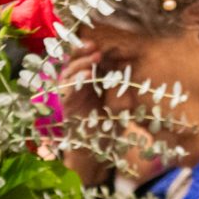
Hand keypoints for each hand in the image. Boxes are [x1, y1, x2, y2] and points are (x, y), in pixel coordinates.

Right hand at [58, 44, 111, 186]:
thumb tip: (133, 83)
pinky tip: (88, 75)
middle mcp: (74, 90)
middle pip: (72, 64)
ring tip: (94, 57)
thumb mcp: (119, 110)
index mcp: (86, 86)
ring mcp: (68, 98)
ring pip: (67, 74)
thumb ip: (123, 97)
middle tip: (94, 46)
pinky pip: (66, 90)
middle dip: (81, 52)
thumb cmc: (106, 130)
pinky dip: (75, 81)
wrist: (95, 153)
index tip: (101, 45)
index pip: (84, 64)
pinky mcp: (64, 108)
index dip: (88, 53)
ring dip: (80, 64)